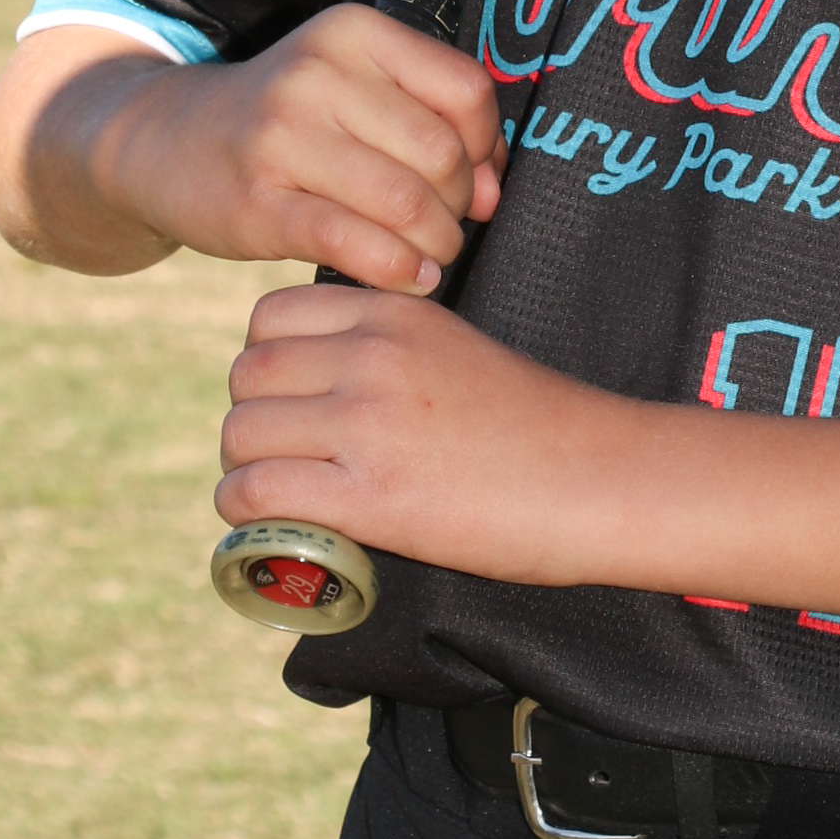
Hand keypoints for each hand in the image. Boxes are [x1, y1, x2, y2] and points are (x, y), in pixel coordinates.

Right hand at [96, 6, 506, 287]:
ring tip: (430, 256)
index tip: (474, 179)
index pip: (466, 91)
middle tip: (445, 225)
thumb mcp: (352, 88)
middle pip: (441, 153)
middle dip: (459, 204)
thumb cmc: (287, 122)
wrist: (165, 141)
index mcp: (355, 33)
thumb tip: (491, 191)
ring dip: (436, 244)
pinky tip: (407, 279)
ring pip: (406, 202)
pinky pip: (355, 243)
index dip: (487, 147)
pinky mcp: (259, 203)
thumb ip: (430, 122)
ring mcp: (283, 137)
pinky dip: (398, 271)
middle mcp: (318, 74)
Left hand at [216, 287, 611, 582]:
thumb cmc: (535, 424)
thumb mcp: (455, 348)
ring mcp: (366, 423)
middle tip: (280, 454)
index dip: (265, 362)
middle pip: (247, 374)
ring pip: (241, 432)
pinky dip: (246, 512)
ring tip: (275, 492)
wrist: (597, 478)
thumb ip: (387, 348)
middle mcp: (370, 357)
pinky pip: (257, 491)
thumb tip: (319, 381)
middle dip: (251, 417)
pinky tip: (268, 524)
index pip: (271, 317)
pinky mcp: (368, 495)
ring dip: (244, 468)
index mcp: (392, 314)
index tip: (287, 399)